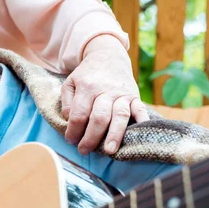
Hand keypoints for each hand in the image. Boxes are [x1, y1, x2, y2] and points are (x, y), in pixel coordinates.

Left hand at [62, 35, 148, 155]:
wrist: (108, 56)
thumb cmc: (87, 75)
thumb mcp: (70, 83)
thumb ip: (67, 102)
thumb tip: (69, 121)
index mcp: (87, 87)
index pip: (79, 114)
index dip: (73, 130)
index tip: (71, 140)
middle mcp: (105, 91)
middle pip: (99, 118)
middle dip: (91, 137)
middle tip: (84, 150)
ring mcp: (122, 94)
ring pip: (119, 116)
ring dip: (114, 135)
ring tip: (109, 151)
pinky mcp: (135, 96)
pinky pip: (140, 109)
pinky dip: (141, 121)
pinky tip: (140, 132)